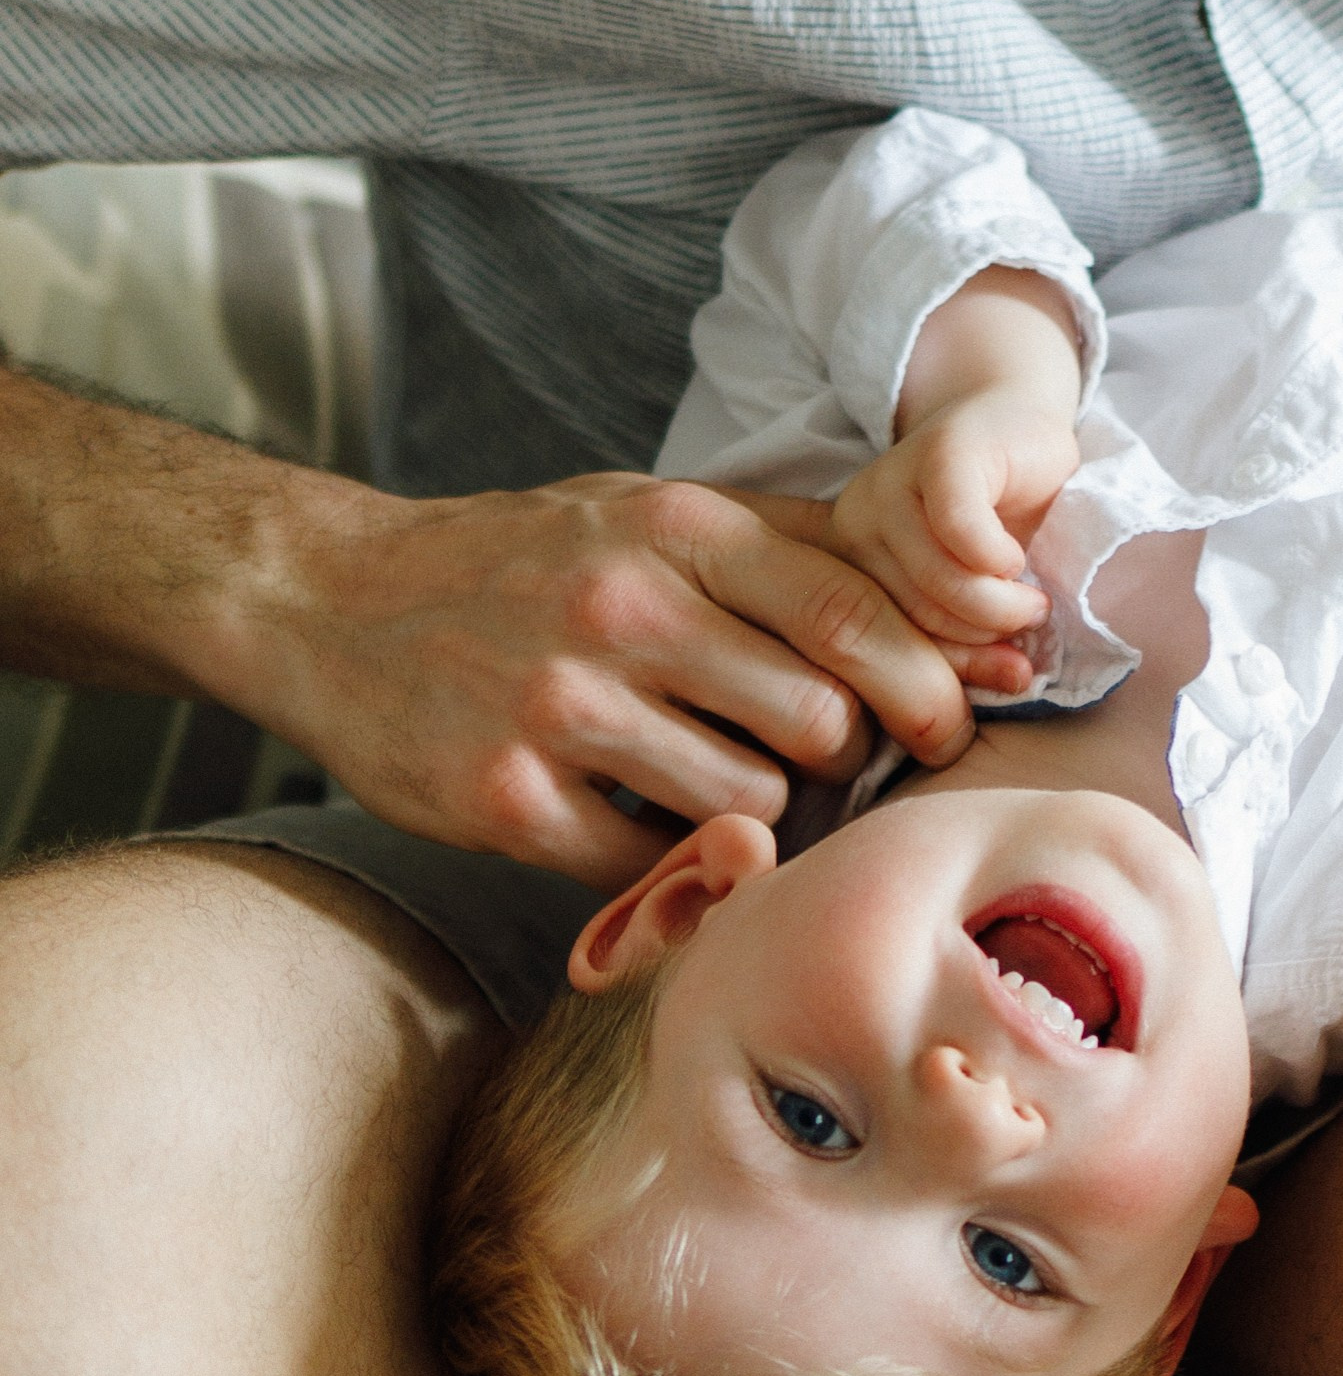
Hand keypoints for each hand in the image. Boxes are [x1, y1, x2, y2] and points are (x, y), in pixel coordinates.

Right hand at [217, 470, 976, 886]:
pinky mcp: (507, 802)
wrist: (330, 601)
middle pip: (818, 722)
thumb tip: (979, 604)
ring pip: (747, 805)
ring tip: (715, 780)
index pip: (852, 614)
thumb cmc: (529, 559)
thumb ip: (800, 547)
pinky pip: (651, 864)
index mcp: (676, 530)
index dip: (926, 682)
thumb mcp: (655, 511)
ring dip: (758, 814)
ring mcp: (559, 709)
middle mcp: (621, 612)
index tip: (947, 722)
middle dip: (843, 758)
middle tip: (819, 760)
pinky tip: (635, 815)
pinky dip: (666, 859)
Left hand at [827, 389, 1080, 690]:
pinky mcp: (936, 453)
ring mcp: (886, 485)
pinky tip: (1016, 558)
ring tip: (1033, 599)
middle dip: (981, 635)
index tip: (1012, 675)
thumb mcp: (978, 595)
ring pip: (936, 579)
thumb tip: (1011, 685)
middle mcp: (852, 526)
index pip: (885, 647)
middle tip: (1030, 621)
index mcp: (847, 570)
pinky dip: (997, 558)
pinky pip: (960, 529)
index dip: (951, 671)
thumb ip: (974, 638)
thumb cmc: (1002, 521)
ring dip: (998, 604)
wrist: (1020, 425)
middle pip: (911, 618)